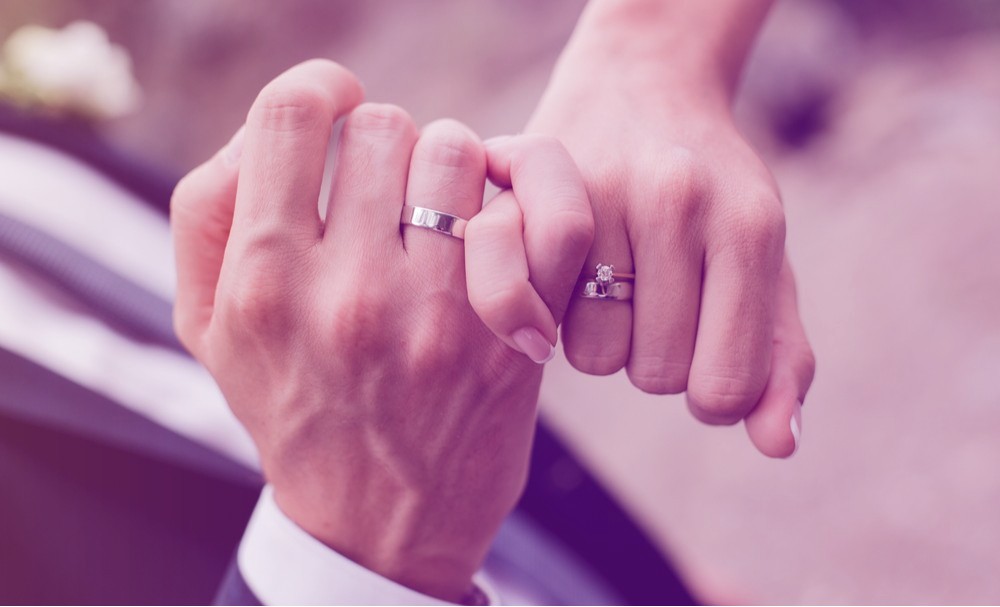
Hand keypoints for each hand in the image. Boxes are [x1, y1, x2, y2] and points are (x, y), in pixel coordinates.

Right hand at [170, 60, 590, 601]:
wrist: (373, 525)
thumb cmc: (291, 408)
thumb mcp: (208, 327)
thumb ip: (207, 212)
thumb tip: (266, 131)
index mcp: (264, 281)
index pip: (291, 113)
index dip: (322, 91)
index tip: (338, 111)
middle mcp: (349, 292)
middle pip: (387, 125)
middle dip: (388, 148)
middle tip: (388, 194)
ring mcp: (436, 315)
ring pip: (461, 153)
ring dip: (453, 171)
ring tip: (440, 216)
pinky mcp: (507, 337)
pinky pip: (536, 212)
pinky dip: (528, 198)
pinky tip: (500, 227)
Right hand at [523, 1, 815, 456]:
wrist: (641, 84)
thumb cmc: (713, 194)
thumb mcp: (765, 266)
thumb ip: (780, 356)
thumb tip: (778, 445)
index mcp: (748, 225)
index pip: (724, 389)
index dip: (714, 393)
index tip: (706, 354)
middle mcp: (675, 202)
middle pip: (656, 374)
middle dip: (658, 358)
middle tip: (658, 307)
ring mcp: (599, 192)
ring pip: (594, 354)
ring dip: (605, 340)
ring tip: (612, 288)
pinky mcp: (534, 193)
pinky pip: (538, 313)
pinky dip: (552, 315)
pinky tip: (567, 282)